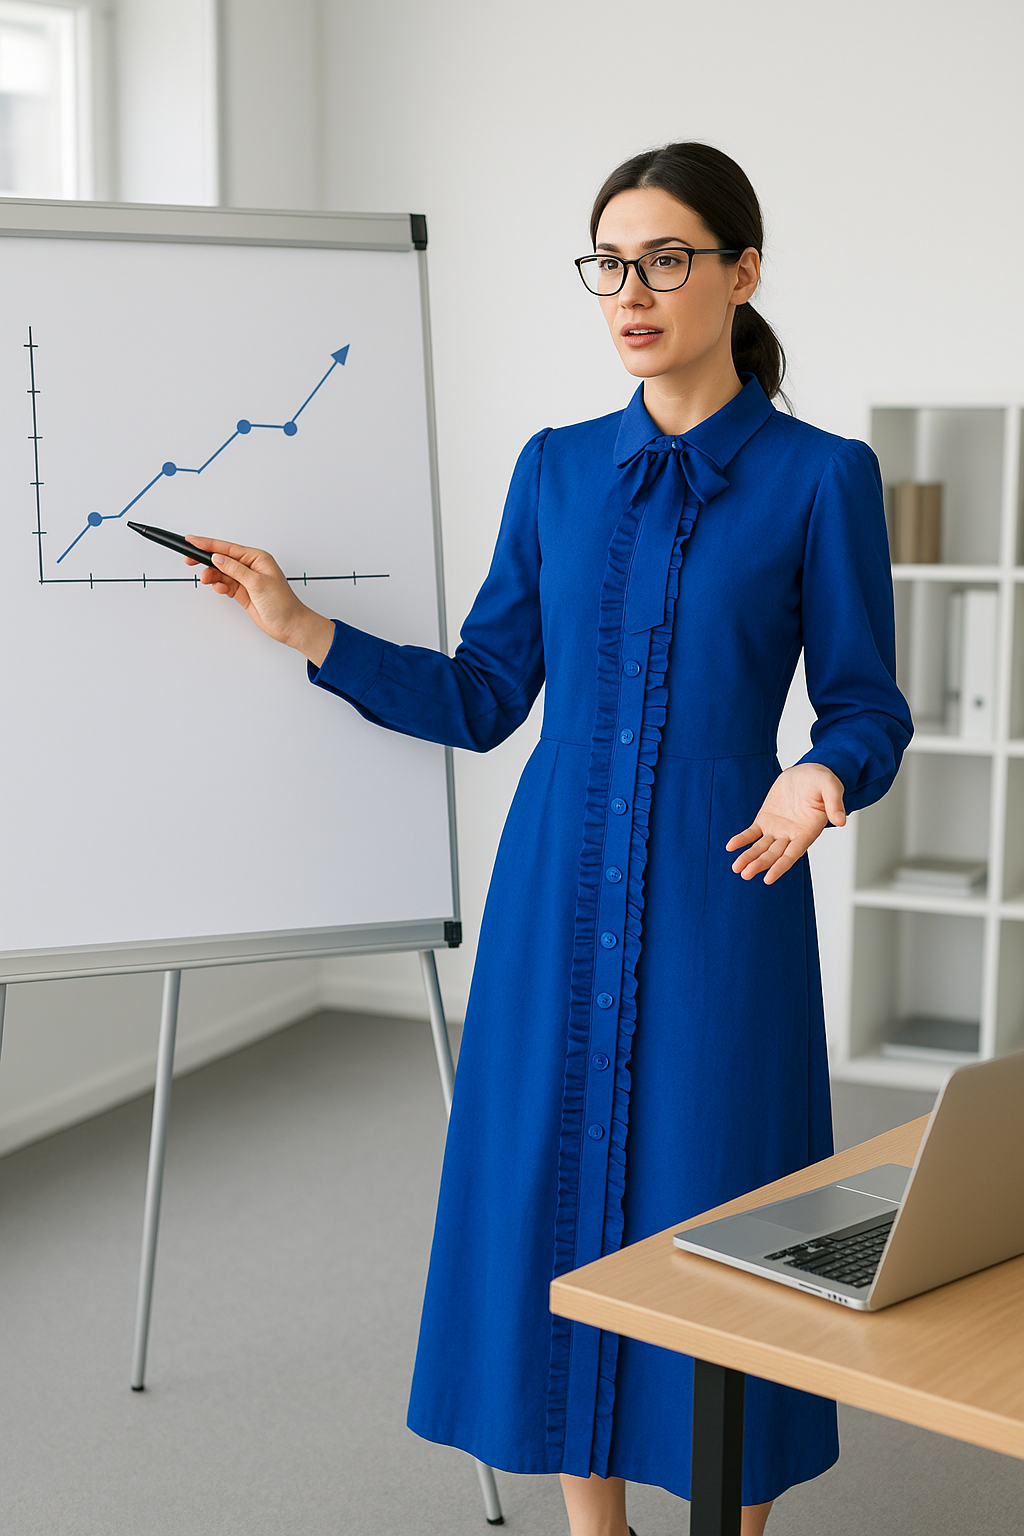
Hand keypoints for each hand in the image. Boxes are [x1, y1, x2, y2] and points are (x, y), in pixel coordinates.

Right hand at [185, 535, 334, 665]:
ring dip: (212, 576)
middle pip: (222, 559)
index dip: (208, 544)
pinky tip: (220, 588)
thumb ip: (236, 570)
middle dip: (205, 560)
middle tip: (189, 560)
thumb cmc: (283, 604)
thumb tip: (218, 558)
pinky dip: (220, 586)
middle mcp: (251, 567)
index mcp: (258, 558)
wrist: (289, 625)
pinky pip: (225, 584)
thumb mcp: (258, 583)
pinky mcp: (243, 591)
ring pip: (221, 573)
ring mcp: (246, 579)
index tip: (192, 540)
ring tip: (207, 580)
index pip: (228, 548)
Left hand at [726, 764, 845, 885]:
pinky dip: (742, 840)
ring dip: (749, 857)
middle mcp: (791, 835)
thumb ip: (835, 804)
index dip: (780, 866)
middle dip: (760, 864)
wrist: (808, 771)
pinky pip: (752, 833)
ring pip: (761, 847)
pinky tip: (731, 846)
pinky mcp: (765, 819)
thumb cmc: (822, 781)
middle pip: (774, 854)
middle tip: (745, 874)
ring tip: (736, 868)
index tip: (768, 878)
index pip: (793, 854)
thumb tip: (841, 820)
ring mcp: (777, 829)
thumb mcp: (831, 787)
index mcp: (807, 832)